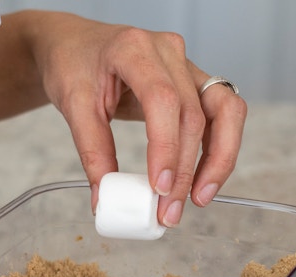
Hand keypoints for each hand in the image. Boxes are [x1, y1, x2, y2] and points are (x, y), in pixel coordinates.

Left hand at [0, 11, 246, 223]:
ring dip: (218, 160)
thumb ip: (92, 151)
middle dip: (186, 170)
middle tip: (168, 212)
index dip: (165, 147)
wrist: (73, 45)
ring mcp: (186, 63)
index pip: (162, 100)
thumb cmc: (72, 66)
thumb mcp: (73, 106)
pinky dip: (217, 148)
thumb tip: (105, 198)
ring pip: (223, 110)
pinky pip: (221, 113)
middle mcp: (168, 51)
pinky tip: (202, 180)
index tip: (159, 187)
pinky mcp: (194, 81)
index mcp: (133, 49)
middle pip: (193, 113)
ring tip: (199, 199)